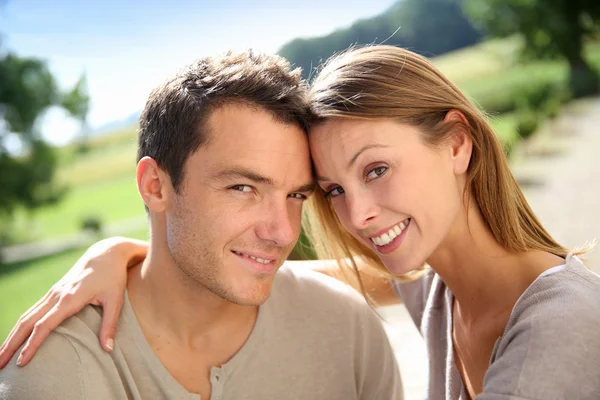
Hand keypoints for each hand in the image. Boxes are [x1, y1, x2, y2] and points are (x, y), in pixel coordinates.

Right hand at [0, 236, 147, 368]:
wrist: (106, 253)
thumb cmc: (113, 276)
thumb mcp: (115, 300)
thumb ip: (110, 325)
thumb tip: (108, 349)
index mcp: (69, 298)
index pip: (44, 325)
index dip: (32, 344)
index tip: (22, 362)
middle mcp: (56, 296)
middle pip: (27, 322)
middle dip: (11, 344)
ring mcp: (53, 293)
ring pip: (26, 316)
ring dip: (12, 336)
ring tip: (1, 356)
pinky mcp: (54, 292)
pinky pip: (32, 310)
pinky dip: (21, 326)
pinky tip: (16, 337)